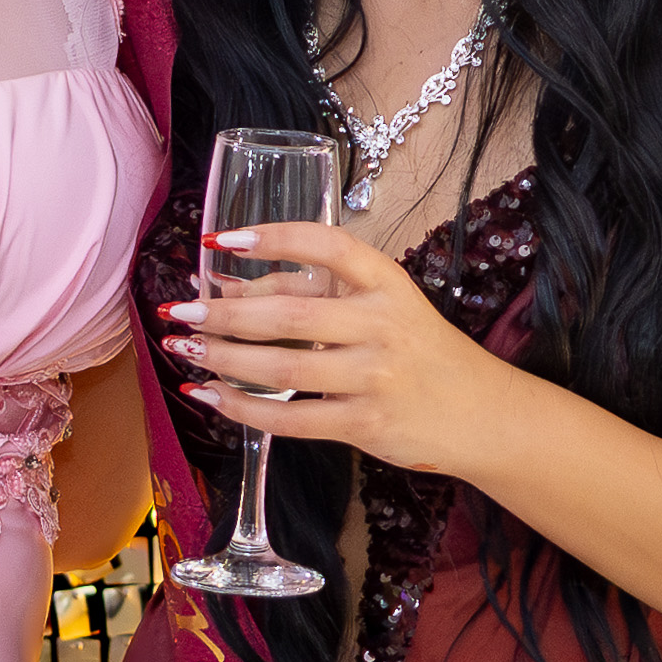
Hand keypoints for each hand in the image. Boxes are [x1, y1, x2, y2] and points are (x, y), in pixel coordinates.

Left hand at [162, 220, 534, 478]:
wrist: (481, 413)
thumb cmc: (419, 352)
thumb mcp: (382, 308)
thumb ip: (317, 295)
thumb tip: (231, 288)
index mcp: (386, 282)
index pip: (327, 245)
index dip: (272, 238)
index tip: (221, 240)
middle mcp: (382, 324)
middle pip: (289, 314)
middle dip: (225, 312)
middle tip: (180, 309)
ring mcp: (374, 376)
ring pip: (282, 367)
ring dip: (224, 359)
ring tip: (186, 348)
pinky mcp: (365, 424)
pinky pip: (290, 417)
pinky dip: (243, 408)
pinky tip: (211, 397)